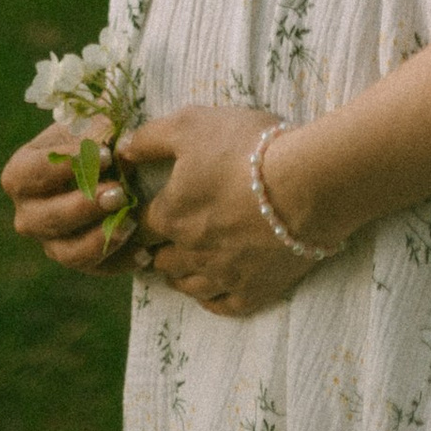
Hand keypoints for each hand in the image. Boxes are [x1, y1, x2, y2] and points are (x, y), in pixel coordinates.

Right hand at [0, 117, 138, 276]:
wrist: (118, 165)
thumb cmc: (101, 137)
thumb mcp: (96, 125)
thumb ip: (97, 128)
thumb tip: (107, 134)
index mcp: (22, 174)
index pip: (26, 175)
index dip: (61, 166)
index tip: (104, 154)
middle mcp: (29, 213)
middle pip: (43, 219)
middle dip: (82, 206)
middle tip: (118, 191)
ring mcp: (51, 242)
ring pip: (67, 252)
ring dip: (99, 239)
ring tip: (131, 222)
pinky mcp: (80, 261)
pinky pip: (97, 269)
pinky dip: (122, 261)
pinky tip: (146, 250)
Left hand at [118, 108, 335, 316]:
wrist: (309, 183)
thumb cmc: (248, 149)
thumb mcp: (191, 125)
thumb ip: (150, 138)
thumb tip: (121, 152)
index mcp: (171, 215)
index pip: (140, 224)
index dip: (142, 215)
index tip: (148, 209)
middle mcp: (190, 253)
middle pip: (161, 259)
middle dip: (161, 245)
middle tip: (170, 233)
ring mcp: (222, 276)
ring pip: (187, 285)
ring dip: (182, 272)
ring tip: (188, 259)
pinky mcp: (254, 291)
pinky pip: (222, 305)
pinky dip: (212, 296)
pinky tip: (214, 286)